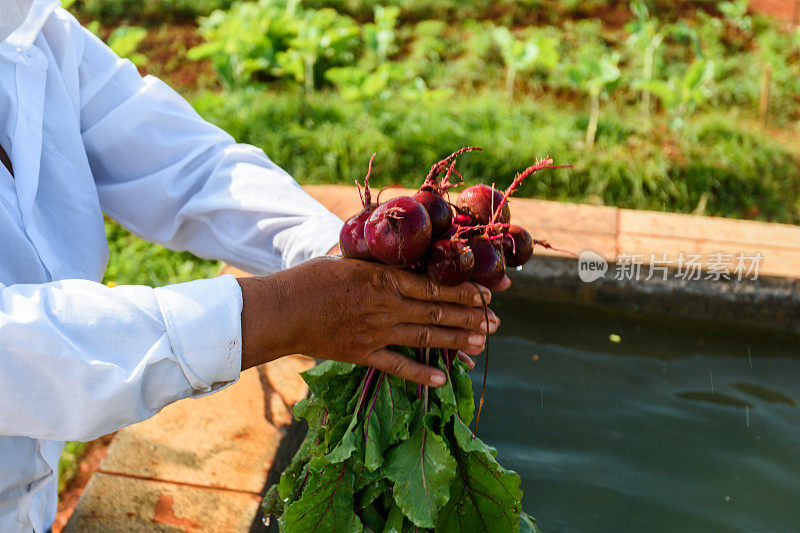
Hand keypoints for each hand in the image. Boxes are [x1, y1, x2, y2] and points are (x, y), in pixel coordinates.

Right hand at [238, 257, 499, 385]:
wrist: (282, 311)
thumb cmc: (310, 279)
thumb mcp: (348, 260)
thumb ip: (376, 262)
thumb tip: (396, 252)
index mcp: (384, 278)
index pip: (435, 284)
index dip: (465, 290)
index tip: (488, 293)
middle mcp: (387, 305)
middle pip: (438, 310)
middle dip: (471, 316)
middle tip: (496, 322)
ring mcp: (377, 332)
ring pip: (426, 336)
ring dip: (457, 340)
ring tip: (482, 342)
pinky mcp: (363, 354)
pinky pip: (398, 366)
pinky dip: (421, 373)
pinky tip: (442, 380)